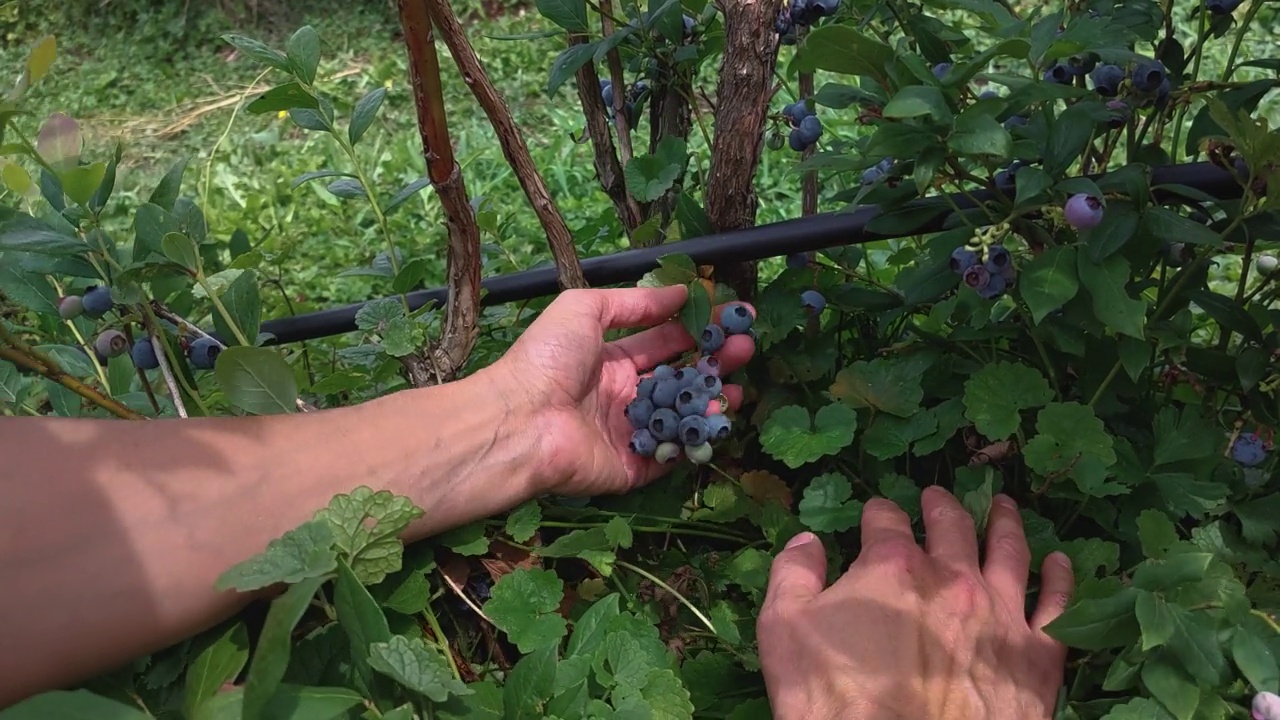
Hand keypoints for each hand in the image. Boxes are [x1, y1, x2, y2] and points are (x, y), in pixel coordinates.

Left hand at [485, 286, 755, 496]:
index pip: (664, 342)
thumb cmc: (547, 359)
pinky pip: (670, 454)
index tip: (735, 318)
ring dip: (711, 401)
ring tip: (736, 388)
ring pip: (680, 416)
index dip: (698, 330)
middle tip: (747, 348)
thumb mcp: (584, 309)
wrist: (520, 419)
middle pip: (679, 378)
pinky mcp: (632, 466)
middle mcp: (622, 395)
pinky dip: (695, 439)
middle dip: (714, 363)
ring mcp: (629, 432)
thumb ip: (634, 302)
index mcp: (609, 360)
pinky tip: (716, 419)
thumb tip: (681, 290)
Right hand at [757, 487, 1074, 719]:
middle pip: (951, 525)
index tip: (876, 514)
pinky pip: (1058, 606)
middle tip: (937, 497)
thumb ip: (793, 576)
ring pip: (1010, 551)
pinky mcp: (1037, 656)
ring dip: (1006, 523)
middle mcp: (952, 577)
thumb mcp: (783, 631)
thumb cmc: (834, 700)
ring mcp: (1000, 614)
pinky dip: (1061, 579)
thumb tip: (807, 540)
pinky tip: (1060, 564)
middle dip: (941, 506)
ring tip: (1004, 506)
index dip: (878, 514)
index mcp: (892, 564)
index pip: (885, 521)